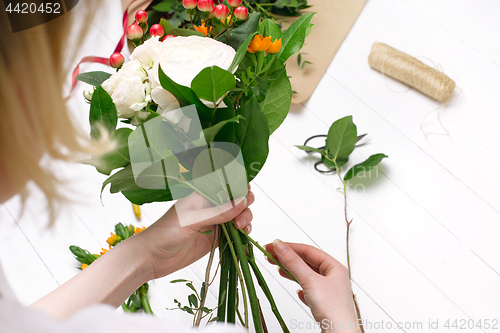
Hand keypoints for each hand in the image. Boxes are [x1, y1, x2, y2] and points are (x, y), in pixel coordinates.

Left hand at [136, 188, 254, 279]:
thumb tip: (242, 201)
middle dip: (245, 205)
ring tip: (241, 228)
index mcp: (203, 195)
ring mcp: (215, 222)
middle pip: (237, 199)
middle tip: (240, 219)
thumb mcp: (192, 220)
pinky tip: (244, 238)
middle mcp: (211, 206)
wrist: (151, 258)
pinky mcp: (216, 239)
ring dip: (246, 220)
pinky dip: (243, 235)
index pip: (227, 184)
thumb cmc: (165, 233)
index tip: (246, 197)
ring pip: (239, 216)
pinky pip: (235, 234)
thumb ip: (218, 212)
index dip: (240, 187)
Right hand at [265, 241, 359, 332]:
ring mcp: (329, 291)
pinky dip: (301, 287)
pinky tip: (297, 291)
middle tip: (270, 256)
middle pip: (307, 262)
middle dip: (288, 258)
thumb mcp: (310, 281)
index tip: (272, 246)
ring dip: (292, 271)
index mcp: (334, 267)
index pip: (308, 251)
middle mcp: (333, 277)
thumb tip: (279, 244)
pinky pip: (310, 291)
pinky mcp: (325, 305)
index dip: (289, 247)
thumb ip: (293, 262)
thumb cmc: (333, 309)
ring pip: (307, 276)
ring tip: (277, 269)